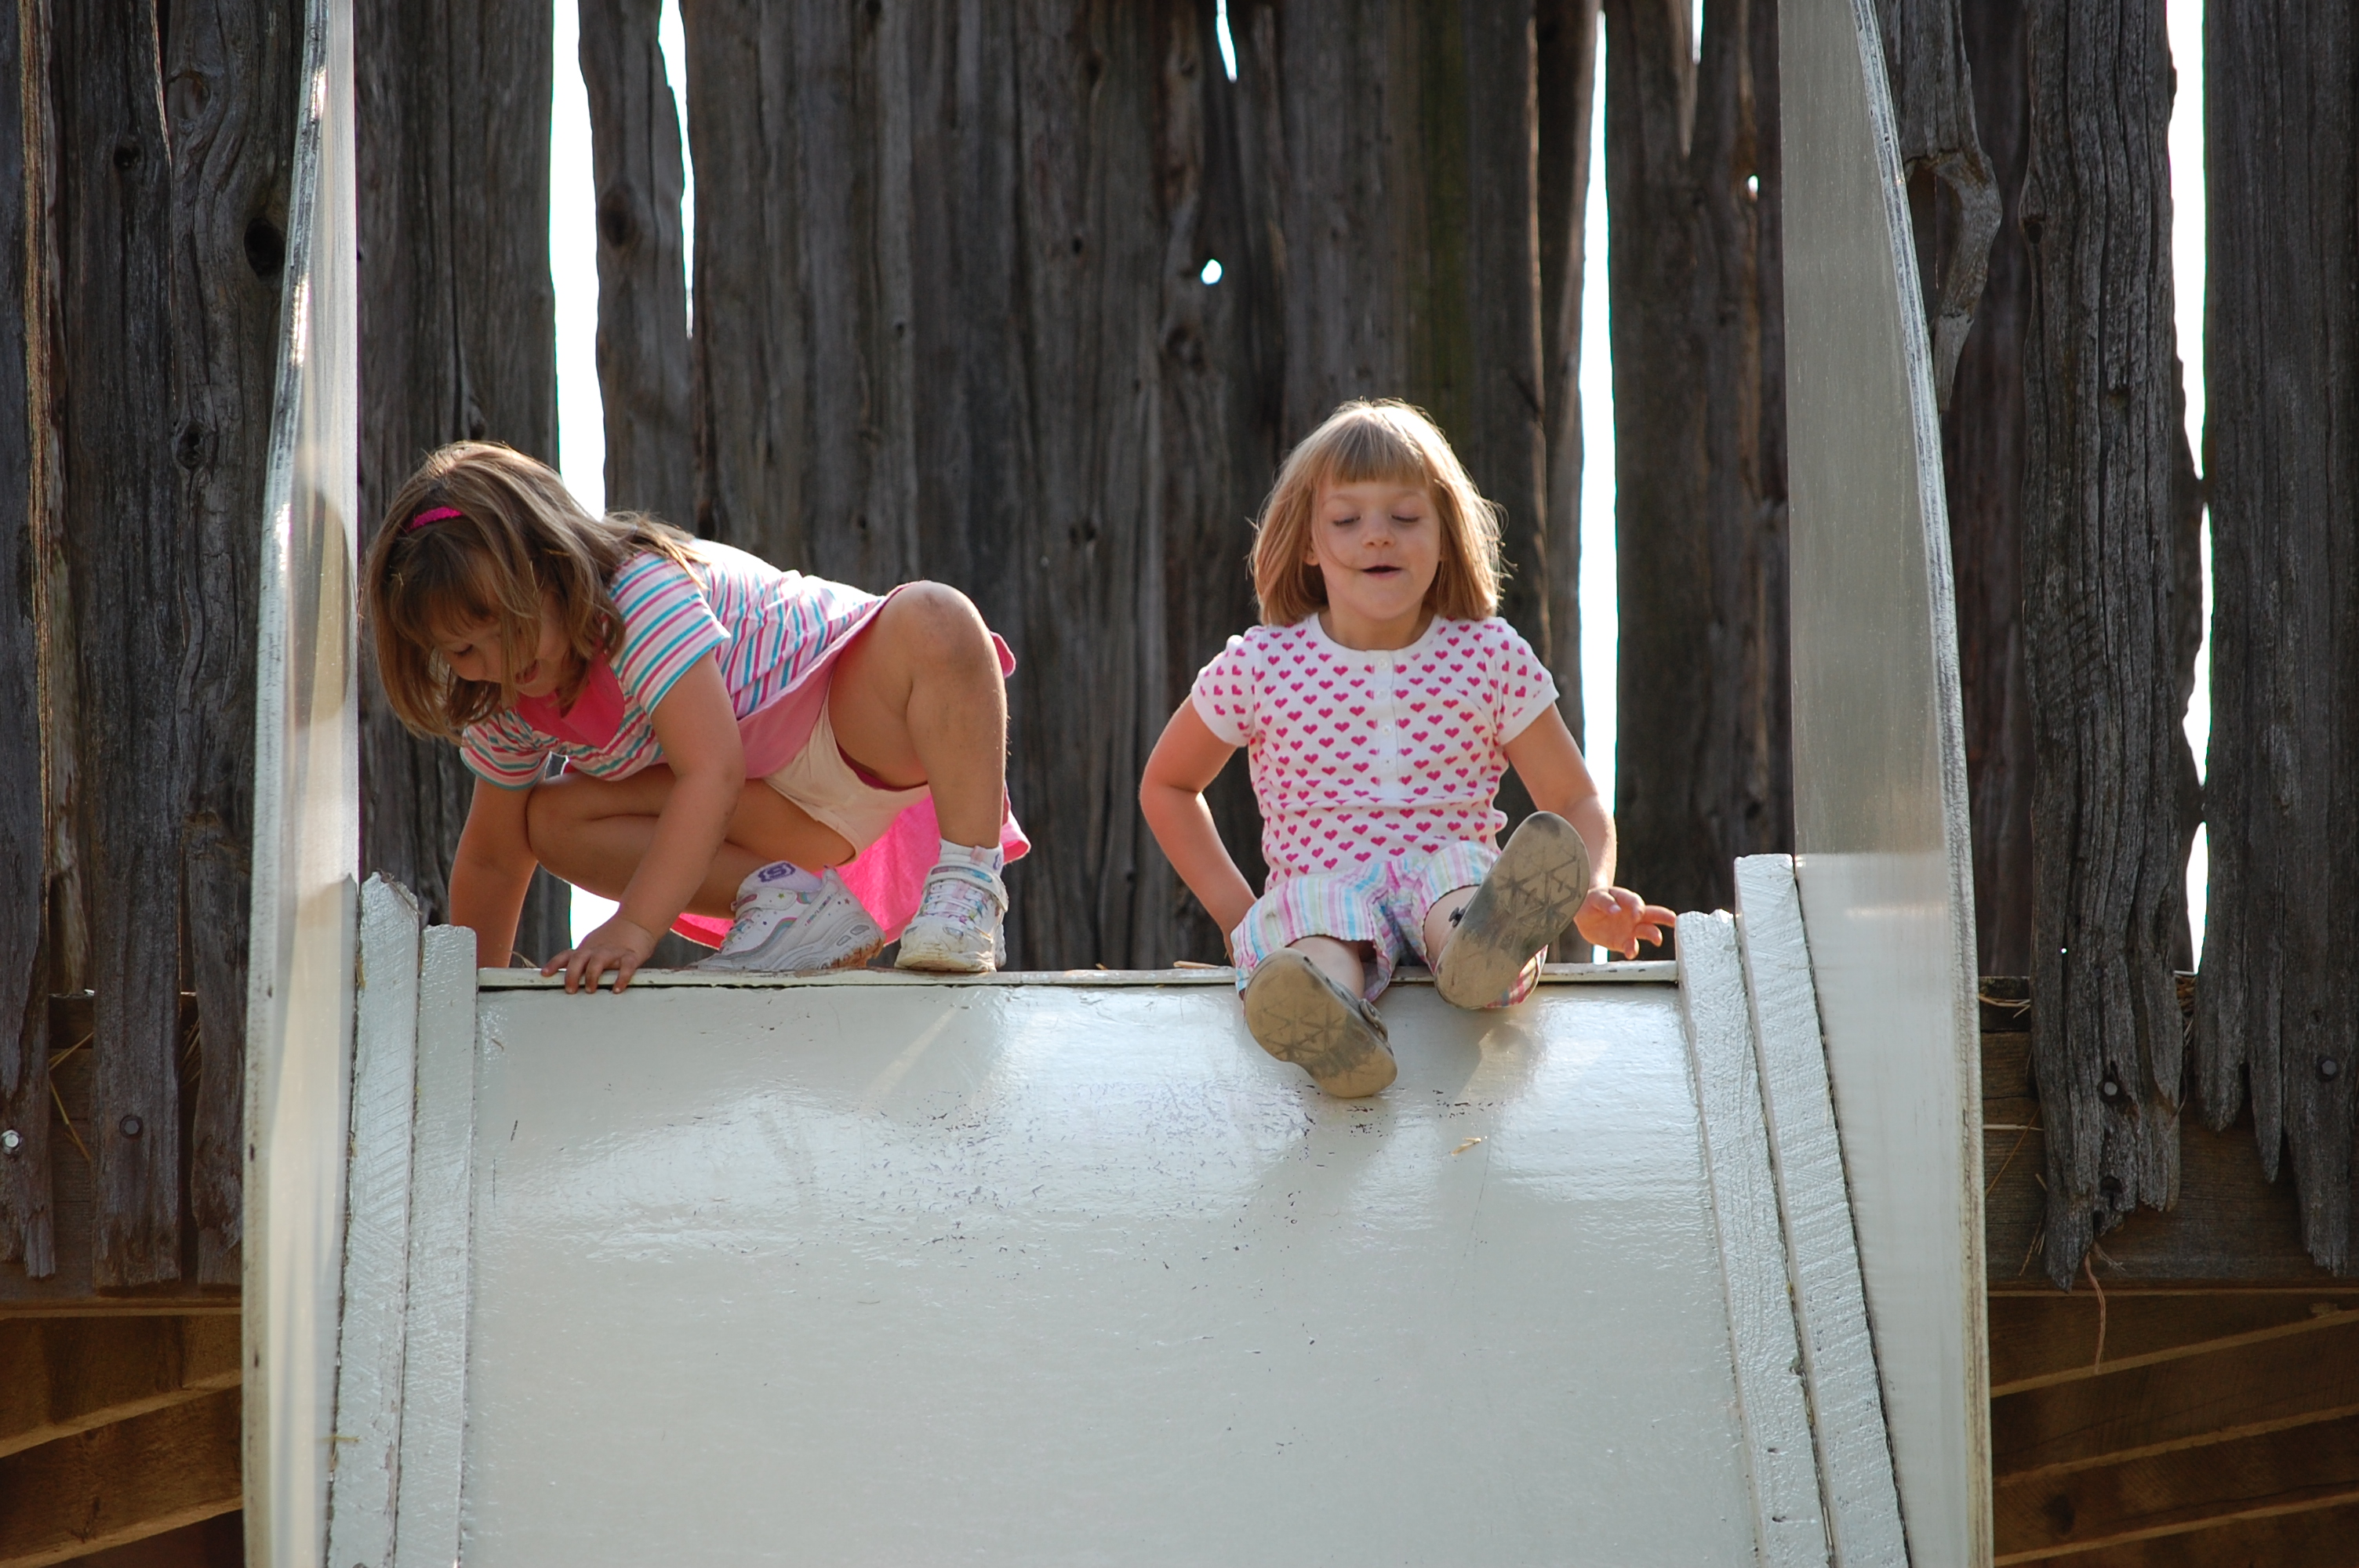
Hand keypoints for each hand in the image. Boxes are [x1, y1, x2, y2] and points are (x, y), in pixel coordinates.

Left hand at [542, 915, 660, 993]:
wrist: (637, 921)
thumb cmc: (614, 938)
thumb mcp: (593, 946)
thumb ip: (582, 959)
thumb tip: (567, 978)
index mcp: (587, 949)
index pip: (566, 956)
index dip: (554, 964)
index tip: (545, 974)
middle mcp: (597, 950)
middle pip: (579, 959)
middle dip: (572, 975)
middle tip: (570, 990)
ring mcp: (613, 952)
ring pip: (598, 962)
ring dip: (592, 976)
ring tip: (591, 990)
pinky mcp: (631, 955)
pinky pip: (626, 967)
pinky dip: (621, 978)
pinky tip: (617, 989)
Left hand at [1573, 887, 1676, 959]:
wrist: (1583, 913)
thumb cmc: (1592, 900)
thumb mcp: (1594, 897)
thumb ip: (1605, 902)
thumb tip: (1616, 910)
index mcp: (1627, 900)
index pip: (1636, 902)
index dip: (1638, 908)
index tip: (1637, 914)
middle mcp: (1633, 914)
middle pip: (1652, 914)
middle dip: (1664, 917)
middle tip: (1674, 920)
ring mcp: (1630, 928)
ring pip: (1646, 931)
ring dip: (1653, 935)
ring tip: (1657, 939)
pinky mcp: (1623, 941)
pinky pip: (1630, 946)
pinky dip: (1632, 950)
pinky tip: (1631, 953)